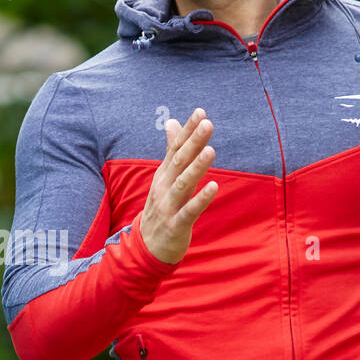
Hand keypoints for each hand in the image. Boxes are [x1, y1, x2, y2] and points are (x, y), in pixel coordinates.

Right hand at [140, 108, 219, 263]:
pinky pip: (189, 211)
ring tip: (211, 150)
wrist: (146, 247)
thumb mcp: (164, 178)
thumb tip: (172, 122)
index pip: (175, 148)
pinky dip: (200, 199)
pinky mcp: (176, 225)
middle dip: (193, 143)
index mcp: (163, 175)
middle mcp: (164, 187)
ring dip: (196, 167)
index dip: (188, 131)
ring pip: (183, 184)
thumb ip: (170, 150)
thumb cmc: (162, 208)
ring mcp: (168, 206)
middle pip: (179, 161)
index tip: (201, 112)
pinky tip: (214, 187)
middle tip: (207, 124)